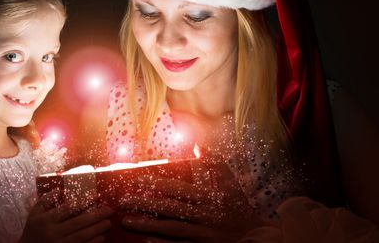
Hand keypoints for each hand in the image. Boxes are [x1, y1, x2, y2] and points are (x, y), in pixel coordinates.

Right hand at [20, 189, 113, 242]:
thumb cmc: (32, 230)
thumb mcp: (34, 213)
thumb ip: (46, 200)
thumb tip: (60, 189)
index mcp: (47, 220)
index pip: (68, 208)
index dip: (83, 202)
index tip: (96, 196)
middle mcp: (54, 233)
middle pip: (79, 223)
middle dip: (96, 216)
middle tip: (109, 210)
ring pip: (82, 237)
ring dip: (97, 230)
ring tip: (108, 223)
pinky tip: (101, 238)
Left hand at [118, 162, 263, 241]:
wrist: (255, 235)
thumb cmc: (239, 206)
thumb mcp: (230, 182)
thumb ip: (214, 163)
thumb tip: (198, 145)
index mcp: (207, 197)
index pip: (177, 189)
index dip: (156, 185)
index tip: (136, 180)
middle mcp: (201, 215)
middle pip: (168, 209)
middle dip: (144, 204)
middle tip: (123, 201)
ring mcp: (200, 233)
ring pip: (169, 229)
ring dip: (147, 225)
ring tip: (126, 221)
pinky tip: (145, 241)